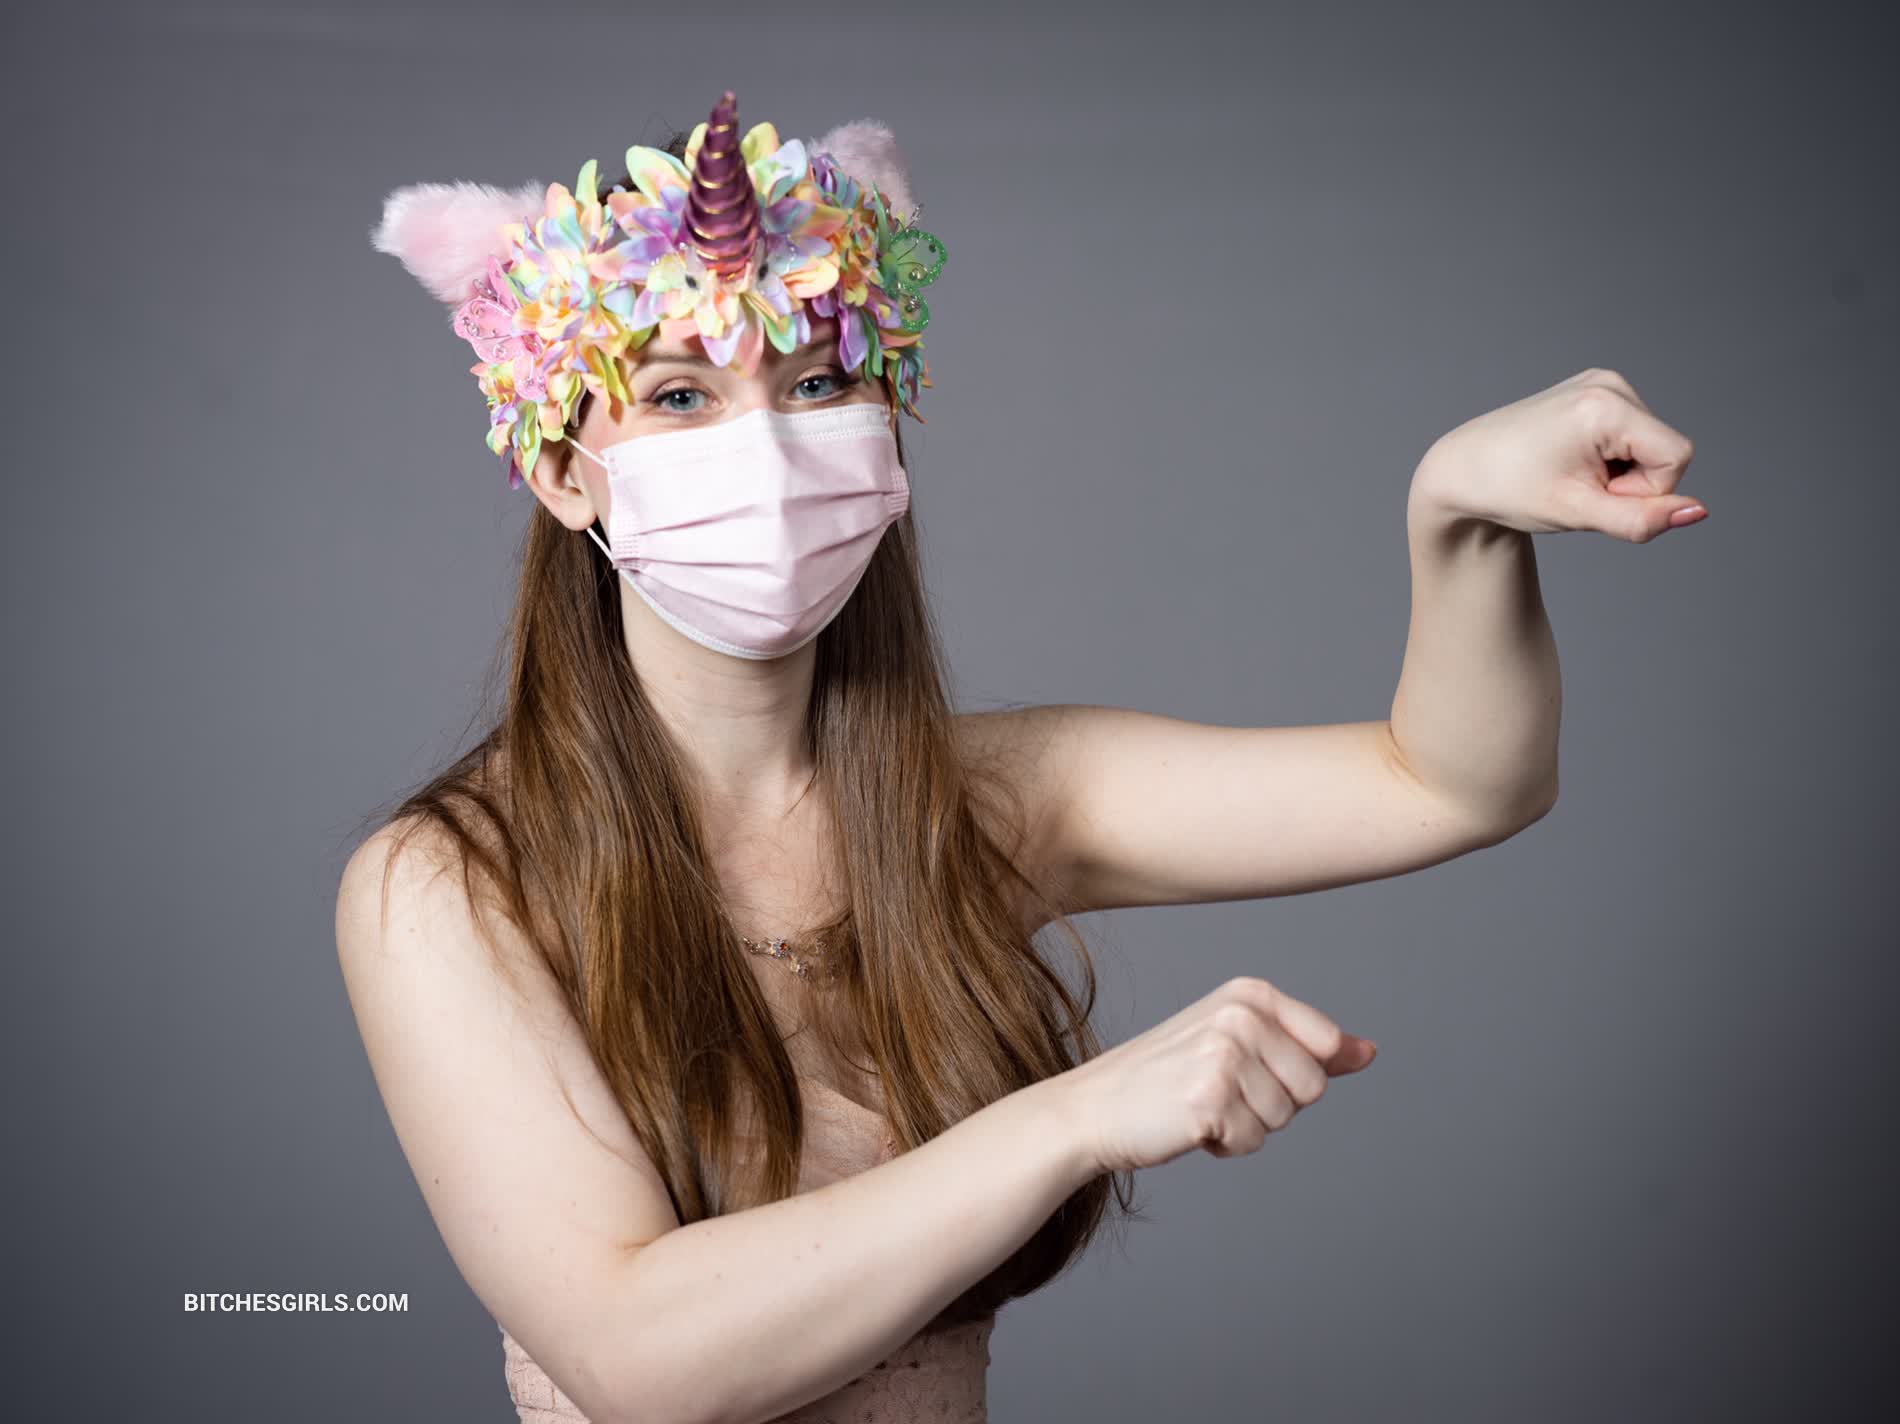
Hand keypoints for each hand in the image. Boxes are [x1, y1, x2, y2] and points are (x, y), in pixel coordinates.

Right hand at [1052, 976, 1377, 1174]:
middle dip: (1272, 1104)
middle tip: (1217, 1091)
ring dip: (1246, 1125)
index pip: (1326, 1046)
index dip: (1291, 1073)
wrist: (1096, 1108)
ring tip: (1200, 1105)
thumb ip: (1308, 1047)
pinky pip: (1252, 1142)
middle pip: (1312, 1088)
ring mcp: (1224, 1054)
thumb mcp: (1241, 1045)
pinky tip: (1188, 1124)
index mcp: (1250, 992)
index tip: (1246, 1066)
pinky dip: (1224, 1146)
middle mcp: (1240, 1015)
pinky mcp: (1210, 1098)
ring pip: (1284, 1118)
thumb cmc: (1168, 1077)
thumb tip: (1368, 1051)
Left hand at [1413, 367, 1705, 543]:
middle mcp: (1609, 383)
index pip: (1676, 457)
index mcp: (1606, 405)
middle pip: (1666, 450)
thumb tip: (1698, 512)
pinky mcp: (1595, 389)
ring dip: (1619, 471)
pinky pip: (1632, 433)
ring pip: (1650, 444)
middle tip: (1576, 487)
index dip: (1645, 491)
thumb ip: (1641, 519)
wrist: (1464, 470)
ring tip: (1569, 473)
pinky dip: (1610, 457)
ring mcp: (1602, 382)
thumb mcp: (1578, 513)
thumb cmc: (1511, 492)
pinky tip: (1571, 459)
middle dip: (1630, 482)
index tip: (1594, 495)